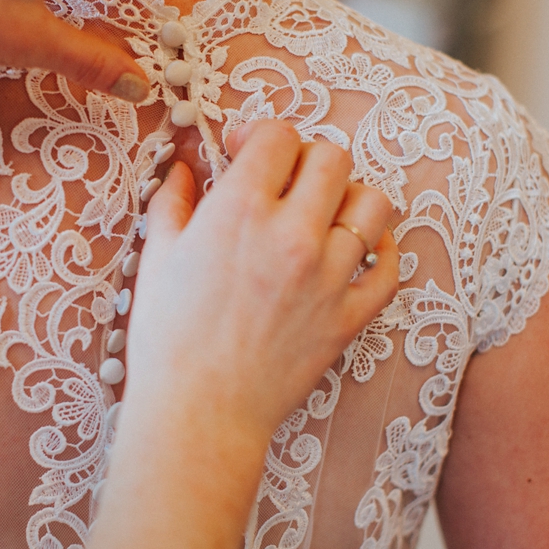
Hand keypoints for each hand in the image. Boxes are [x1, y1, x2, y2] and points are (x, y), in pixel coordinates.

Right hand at [58, 120, 400, 548]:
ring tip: (325, 214)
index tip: (244, 153)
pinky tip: (360, 251)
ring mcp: (329, 276)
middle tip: (284, 182)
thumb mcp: (157, 256)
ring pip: (372, 205)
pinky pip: (390, 269)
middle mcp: (293, 233)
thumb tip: (182, 166)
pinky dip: (382, 252)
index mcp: (240, 210)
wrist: (199, 413)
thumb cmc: (167, 337)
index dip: (260, 135)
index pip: (278, 135)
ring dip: (349, 199)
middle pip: (332, 158)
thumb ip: (173, 200)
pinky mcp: (349, 317)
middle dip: (307, 160)